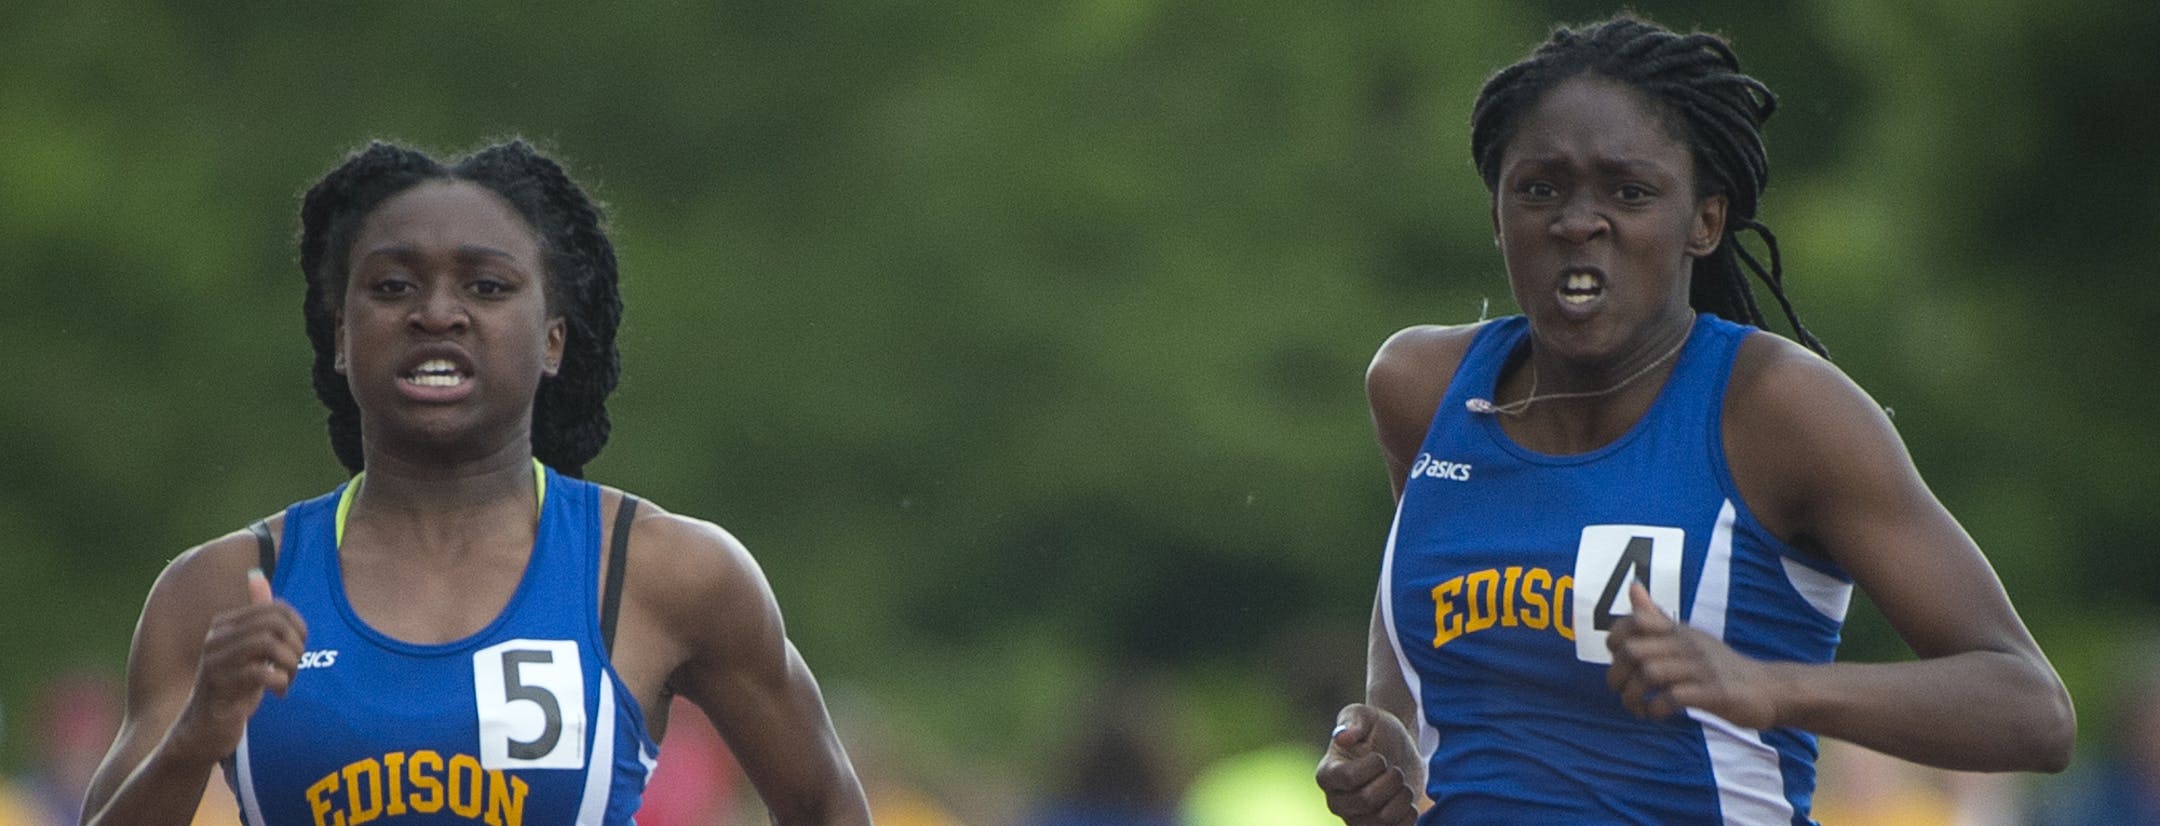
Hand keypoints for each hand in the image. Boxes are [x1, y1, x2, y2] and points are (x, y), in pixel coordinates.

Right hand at [170, 569, 306, 762]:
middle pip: (275, 623)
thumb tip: (257, 574)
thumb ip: (255, 616)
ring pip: (269, 644)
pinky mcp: (219, 688)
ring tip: (287, 679)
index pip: (275, 608)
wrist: (203, 731)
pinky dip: (280, 681)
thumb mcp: (248, 650)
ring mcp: (215, 662)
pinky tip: (278, 692)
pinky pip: (261, 672)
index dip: (298, 627)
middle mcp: (216, 639)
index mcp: (224, 625)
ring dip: (290, 664)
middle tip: (293, 667)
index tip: (297, 649)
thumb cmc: (232, 689)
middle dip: (296, 645)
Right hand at [1315, 704, 1418, 825]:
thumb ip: (1352, 721)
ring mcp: (1356, 819)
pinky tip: (1407, 800)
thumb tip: (1341, 737)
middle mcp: (1336, 801)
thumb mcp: (1364, 715)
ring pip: (1382, 820)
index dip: (1373, 766)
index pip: (1347, 778)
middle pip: (1366, 800)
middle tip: (1395, 769)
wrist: (1398, 750)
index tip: (1380, 756)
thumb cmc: (1376, 729)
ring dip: (1401, 798)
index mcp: (1327, 773)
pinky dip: (1408, 815)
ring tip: (1402, 784)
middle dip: (1391, 780)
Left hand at [1605, 582, 1777, 727]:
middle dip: (1617, 676)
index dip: (1615, 640)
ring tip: (1638, 707)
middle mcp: (1688, 645)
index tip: (1618, 661)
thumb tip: (1633, 586)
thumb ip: (1657, 618)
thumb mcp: (1688, 637)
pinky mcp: (1713, 693)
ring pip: (1649, 674)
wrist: (1767, 689)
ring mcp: (1701, 668)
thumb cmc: (1720, 665)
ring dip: (1633, 697)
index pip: (1634, 621)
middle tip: (1622, 692)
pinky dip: (1656, 709)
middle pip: (1634, 651)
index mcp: (1679, 631)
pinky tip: (1657, 714)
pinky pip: (1673, 697)